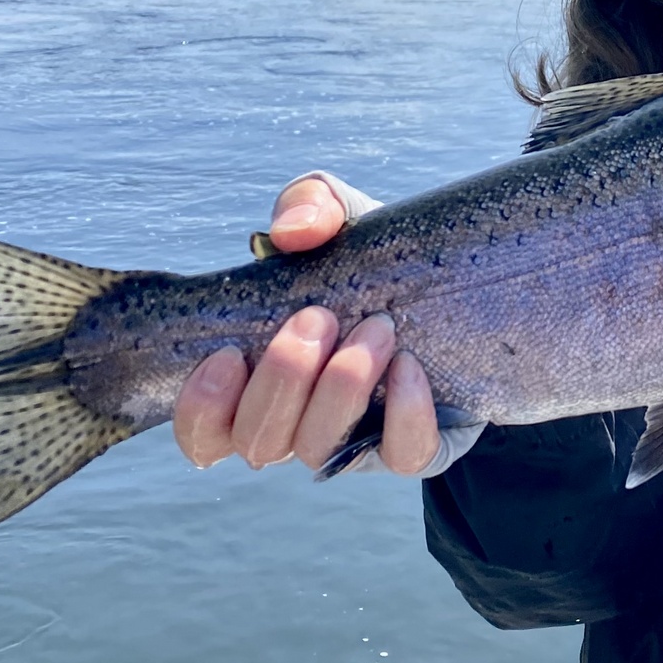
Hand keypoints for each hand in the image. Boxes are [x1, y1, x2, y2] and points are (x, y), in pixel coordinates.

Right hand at [171, 174, 446, 475]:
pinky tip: (409, 367)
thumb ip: (308, 205)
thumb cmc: (371, 258)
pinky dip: (404, 415)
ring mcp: (352, 442)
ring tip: (377, 327)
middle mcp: (295, 424)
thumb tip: (291, 233)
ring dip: (341, 388)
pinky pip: (402, 457)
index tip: (229, 353)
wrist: (460, 284)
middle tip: (320, 317)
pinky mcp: (415, 445)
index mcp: (255, 383)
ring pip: (319, 450)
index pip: (203, 431)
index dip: (202, 407)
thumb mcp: (341, 216)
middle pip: (258, 440)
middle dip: (283, 376)